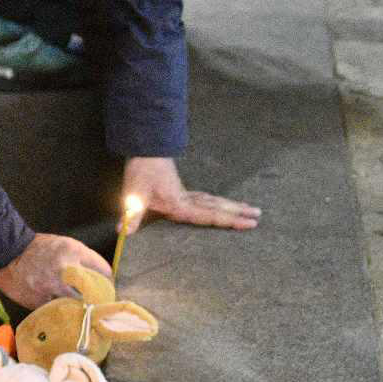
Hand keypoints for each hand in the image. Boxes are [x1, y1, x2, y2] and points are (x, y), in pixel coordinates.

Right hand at [0, 233, 109, 308]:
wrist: (7, 253)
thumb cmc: (39, 248)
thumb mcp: (64, 244)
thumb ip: (82, 258)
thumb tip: (101, 277)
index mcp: (74, 251)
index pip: (103, 270)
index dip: (107, 280)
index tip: (107, 287)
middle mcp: (65, 269)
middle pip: (93, 292)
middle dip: (98, 299)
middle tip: (99, 303)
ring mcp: (52, 286)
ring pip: (76, 305)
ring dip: (80, 308)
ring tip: (81, 311)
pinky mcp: (40, 300)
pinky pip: (56, 310)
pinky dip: (59, 311)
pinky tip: (60, 310)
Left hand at [123, 156, 259, 229]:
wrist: (144, 149)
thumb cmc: (141, 172)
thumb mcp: (134, 194)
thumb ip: (132, 214)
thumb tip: (123, 232)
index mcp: (181, 204)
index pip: (210, 215)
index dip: (229, 221)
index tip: (248, 224)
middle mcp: (188, 199)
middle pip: (218, 207)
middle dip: (238, 213)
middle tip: (259, 217)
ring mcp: (187, 194)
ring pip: (215, 201)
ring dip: (232, 206)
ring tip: (251, 209)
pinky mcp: (182, 190)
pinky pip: (206, 199)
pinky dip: (219, 203)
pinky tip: (222, 205)